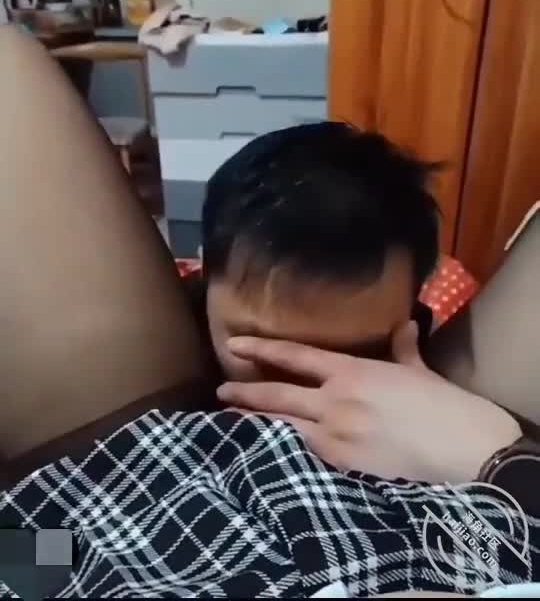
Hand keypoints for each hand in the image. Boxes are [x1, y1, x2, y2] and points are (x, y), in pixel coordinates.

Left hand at [217, 322, 520, 482]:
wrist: (460, 446)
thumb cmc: (440, 402)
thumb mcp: (417, 370)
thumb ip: (402, 348)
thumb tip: (405, 326)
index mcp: (351, 371)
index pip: (295, 356)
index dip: (261, 349)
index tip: (234, 344)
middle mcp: (334, 401)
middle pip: (277, 395)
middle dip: (244, 394)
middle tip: (219, 392)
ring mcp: (335, 435)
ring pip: (282, 428)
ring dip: (256, 425)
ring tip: (232, 422)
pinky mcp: (342, 464)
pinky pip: (303, 454)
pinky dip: (282, 450)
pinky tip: (267, 451)